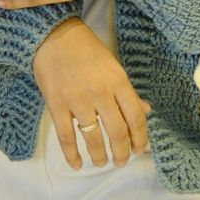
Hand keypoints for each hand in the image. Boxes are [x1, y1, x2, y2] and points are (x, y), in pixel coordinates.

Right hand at [33, 18, 151, 169]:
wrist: (54, 35)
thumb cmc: (86, 49)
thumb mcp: (113, 66)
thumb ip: (128, 92)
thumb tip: (146, 112)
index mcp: (117, 80)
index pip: (135, 117)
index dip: (140, 139)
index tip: (139, 150)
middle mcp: (100, 92)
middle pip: (117, 132)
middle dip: (121, 153)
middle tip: (121, 161)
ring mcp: (77, 99)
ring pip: (93, 138)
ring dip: (100, 156)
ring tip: (102, 162)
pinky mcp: (56, 105)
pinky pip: (66, 137)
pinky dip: (72, 155)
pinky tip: (78, 164)